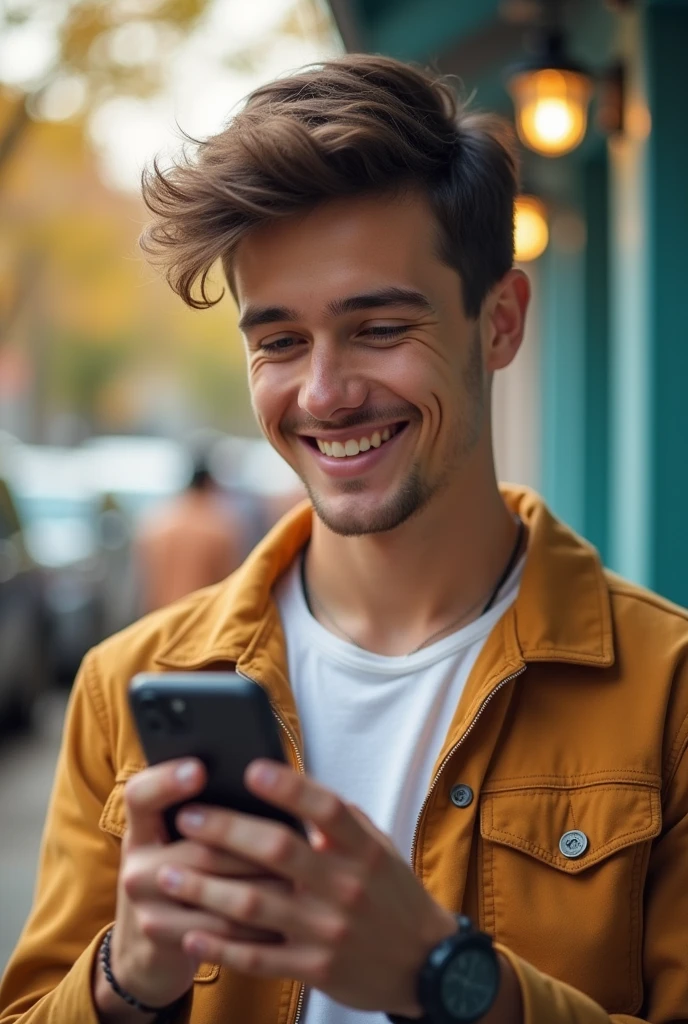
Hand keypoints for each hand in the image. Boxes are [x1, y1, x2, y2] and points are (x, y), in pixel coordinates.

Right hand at [95, 759, 282, 1016]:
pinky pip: (217, 930)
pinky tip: (286, 914)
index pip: (141, 794)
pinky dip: (255, 922)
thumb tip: (267, 784)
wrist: (148, 948)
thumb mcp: (180, 841)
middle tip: (293, 839)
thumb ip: (209, 814)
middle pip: (197, 848)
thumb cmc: (184, 874)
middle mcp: (136, 863)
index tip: (200, 769)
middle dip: (250, 847)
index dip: (167, 780)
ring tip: (300, 876)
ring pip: (212, 890)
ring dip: (261, 885)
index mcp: (142, 826)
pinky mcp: (160, 937)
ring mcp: (145, 904)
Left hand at [157, 760, 456, 1016]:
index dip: (288, 788)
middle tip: (187, 817)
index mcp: (364, 849)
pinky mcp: (316, 969)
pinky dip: (221, 947)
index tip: (250, 770)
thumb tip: (290, 784)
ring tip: (167, 873)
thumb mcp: (379, 848)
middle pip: (278, 851)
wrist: (425, 964)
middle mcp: (345, 886)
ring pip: (255, 906)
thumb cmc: (393, 894)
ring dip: (205, 889)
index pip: (325, 809)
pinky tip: (189, 935)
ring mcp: (328, 931)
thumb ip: (340, 822)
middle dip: (226, 831)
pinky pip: (259, 958)